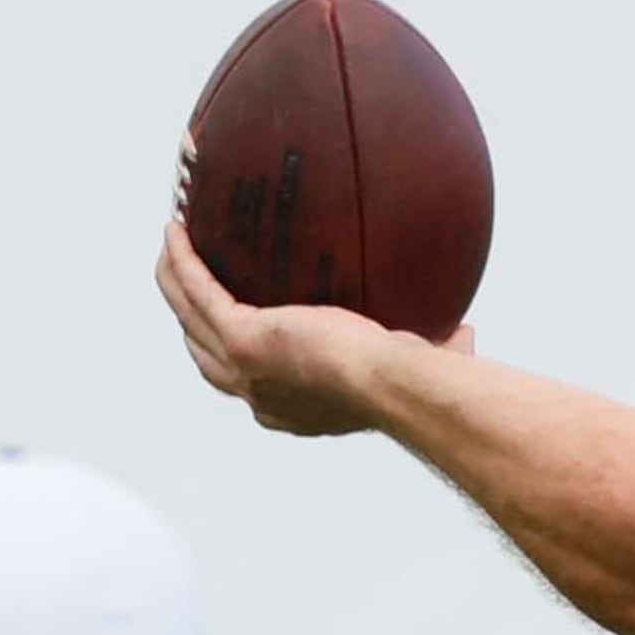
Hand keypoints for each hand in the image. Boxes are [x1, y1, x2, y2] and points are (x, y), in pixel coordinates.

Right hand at [155, 221, 469, 436]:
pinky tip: (176, 229)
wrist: (394, 384)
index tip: (236, 323)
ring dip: (173, 280)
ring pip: (186, 316)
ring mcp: (240, 364)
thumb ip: (435, 347)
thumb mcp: (419, 362)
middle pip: (203, 351)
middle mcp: (255, 391)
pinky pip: (196, 288)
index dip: (234, 353)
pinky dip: (182, 260)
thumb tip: (465, 332)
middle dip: (189, 314)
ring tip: (170, 246)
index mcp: (290, 406)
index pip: (250, 381)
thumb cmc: (416, 384)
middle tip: (188, 278)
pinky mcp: (238, 334)